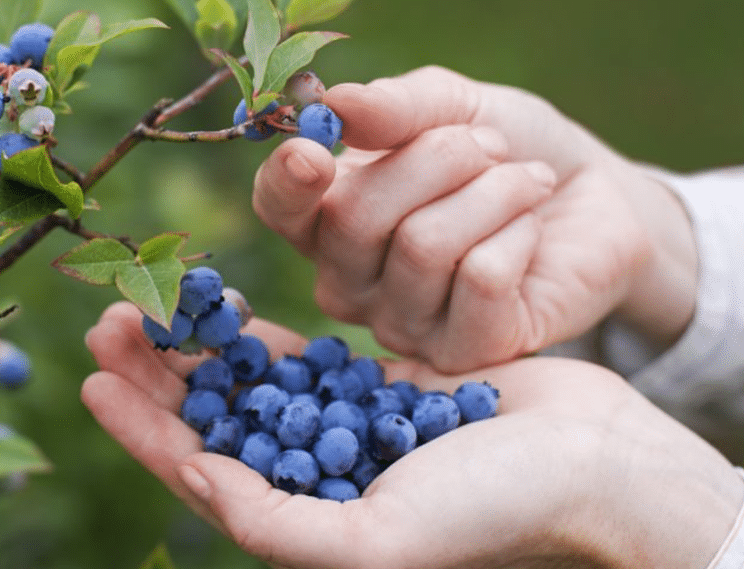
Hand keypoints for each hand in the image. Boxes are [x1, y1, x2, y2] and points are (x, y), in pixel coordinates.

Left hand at [82, 302, 740, 568]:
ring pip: (244, 383)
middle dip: (155, 375)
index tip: (93, 380)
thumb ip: (277, 523)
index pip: (197, 473)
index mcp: (302, 523)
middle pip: (210, 420)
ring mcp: (339, 428)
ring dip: (195, 345)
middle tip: (109, 319)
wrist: (589, 463)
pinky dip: (257, 333)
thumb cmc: (491, 513)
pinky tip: (221, 305)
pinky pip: (298, 356)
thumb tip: (196, 479)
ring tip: (149, 302)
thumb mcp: (376, 541)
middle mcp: (310, 477)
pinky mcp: (373, 386)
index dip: (141, 429)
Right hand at [253, 66, 697, 372]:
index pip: (279, 208)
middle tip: (490, 147)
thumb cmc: (507, 151)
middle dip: (437, 159)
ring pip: (423, 246)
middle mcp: (350, 282)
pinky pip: (480, 279)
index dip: (286, 182)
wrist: (594, 198)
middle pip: (355, 218)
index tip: (314, 151)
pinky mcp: (464, 352)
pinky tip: (532, 233)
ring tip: (525, 181)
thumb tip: (336, 105)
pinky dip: (518, 233)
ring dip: (492, 191)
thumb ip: (394, 108)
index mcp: (328, 218)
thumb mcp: (453, 107)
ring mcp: (402, 325)